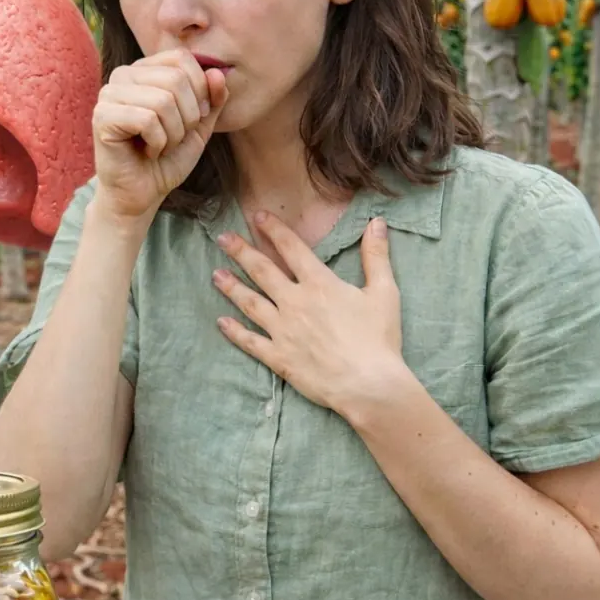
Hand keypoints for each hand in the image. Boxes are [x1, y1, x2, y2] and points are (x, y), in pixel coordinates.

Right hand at [91, 48, 229, 224]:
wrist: (143, 193)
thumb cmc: (168, 158)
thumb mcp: (199, 125)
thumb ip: (212, 98)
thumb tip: (217, 72)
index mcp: (146, 69)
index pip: (182, 58)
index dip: (200, 90)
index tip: (193, 120)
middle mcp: (124, 75)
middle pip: (176, 79)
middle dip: (188, 117)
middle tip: (174, 139)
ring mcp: (109, 94)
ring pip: (163, 100)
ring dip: (173, 134)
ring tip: (160, 147)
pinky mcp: (102, 116)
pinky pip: (147, 120)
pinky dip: (158, 143)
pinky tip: (147, 152)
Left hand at [212, 211, 405, 416]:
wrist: (367, 383)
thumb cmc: (378, 338)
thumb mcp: (384, 291)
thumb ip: (376, 255)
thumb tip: (376, 221)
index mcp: (319, 284)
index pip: (292, 249)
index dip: (274, 230)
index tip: (258, 216)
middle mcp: (295, 302)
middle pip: (262, 271)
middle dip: (241, 252)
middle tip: (223, 238)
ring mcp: (282, 330)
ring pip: (250, 303)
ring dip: (231, 287)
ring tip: (216, 274)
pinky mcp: (278, 357)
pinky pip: (251, 341)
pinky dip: (235, 332)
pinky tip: (221, 322)